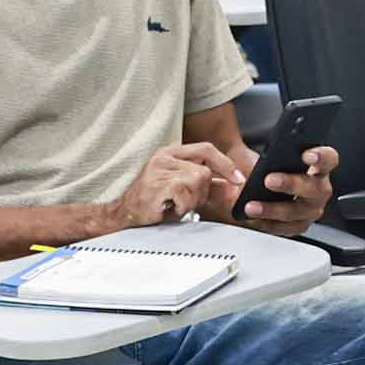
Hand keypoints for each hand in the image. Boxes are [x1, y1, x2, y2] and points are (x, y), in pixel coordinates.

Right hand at [113, 137, 252, 227]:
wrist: (126, 214)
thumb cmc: (154, 203)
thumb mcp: (186, 192)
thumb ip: (209, 187)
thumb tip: (233, 187)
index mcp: (172, 153)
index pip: (206, 149)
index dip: (225, 164)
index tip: (238, 179)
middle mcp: (165, 156)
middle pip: (204, 170)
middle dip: (203, 191)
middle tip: (188, 202)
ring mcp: (159, 168)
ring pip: (197, 181)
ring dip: (192, 200)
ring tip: (176, 204)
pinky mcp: (157, 183)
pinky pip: (185, 193)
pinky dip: (182, 206)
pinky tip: (170, 208)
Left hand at [238, 142, 338, 230]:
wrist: (256, 191)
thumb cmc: (265, 168)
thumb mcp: (254, 150)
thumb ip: (246, 146)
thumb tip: (239, 157)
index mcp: (317, 165)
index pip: (328, 159)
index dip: (321, 157)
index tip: (306, 155)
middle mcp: (318, 189)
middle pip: (314, 188)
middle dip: (291, 184)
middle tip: (269, 180)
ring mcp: (310, 210)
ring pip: (297, 213)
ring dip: (273, 209)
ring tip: (252, 206)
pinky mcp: (297, 225)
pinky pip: (284, 228)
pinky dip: (267, 224)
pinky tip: (252, 218)